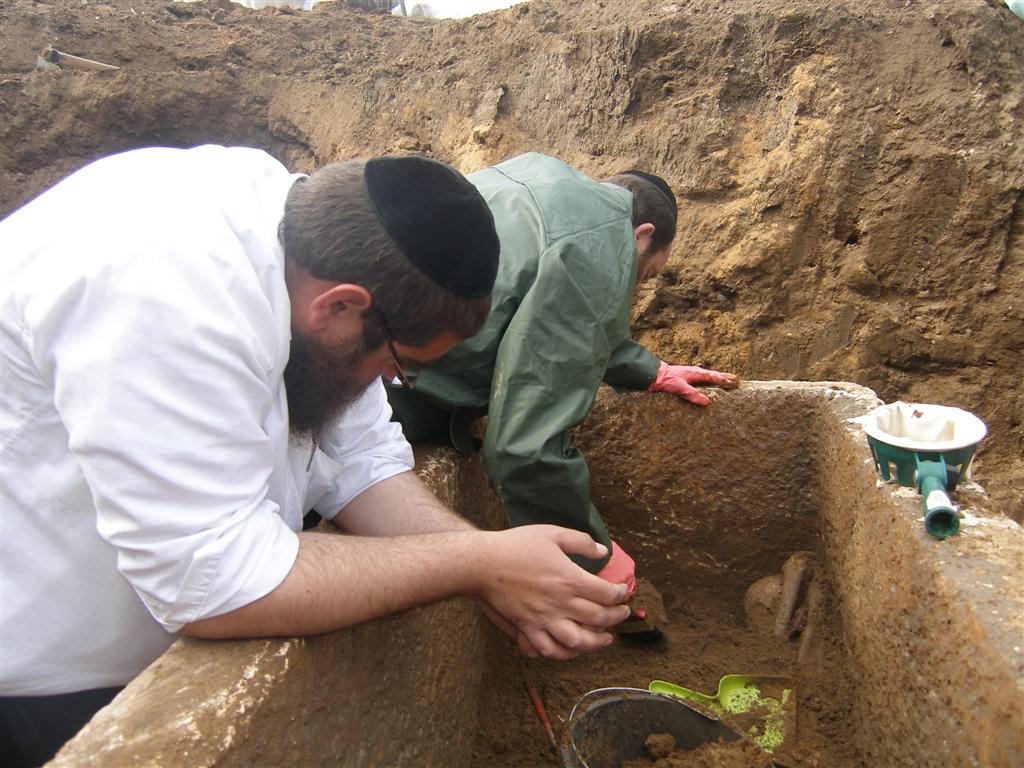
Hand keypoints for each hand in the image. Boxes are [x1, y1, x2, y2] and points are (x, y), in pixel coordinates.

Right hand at [473, 526, 632, 660]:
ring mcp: (543, 619)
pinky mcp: (527, 627)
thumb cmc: (517, 545)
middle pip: (598, 619)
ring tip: (606, 639)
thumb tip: (603, 550)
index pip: (606, 594)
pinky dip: (564, 654)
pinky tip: (573, 649)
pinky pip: (548, 649)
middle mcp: (559, 603)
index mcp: (569, 579)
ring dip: (597, 643)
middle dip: (616, 618)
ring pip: (578, 642)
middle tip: (623, 614)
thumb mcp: (552, 533)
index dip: (620, 595)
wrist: (483, 563)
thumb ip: (581, 541)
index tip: (623, 592)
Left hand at [647, 361, 738, 405]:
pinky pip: (699, 381)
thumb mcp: (680, 388)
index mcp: (696, 373)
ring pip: (707, 377)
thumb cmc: (666, 380)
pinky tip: (706, 386)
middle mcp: (695, 373)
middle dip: (723, 377)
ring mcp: (690, 375)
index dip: (724, 380)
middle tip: (735, 379)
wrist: (652, 375)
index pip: (714, 376)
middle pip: (713, 375)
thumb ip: (693, 394)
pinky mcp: (685, 379)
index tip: (734, 382)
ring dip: (716, 379)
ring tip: (724, 381)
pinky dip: (706, 382)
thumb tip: (707, 402)